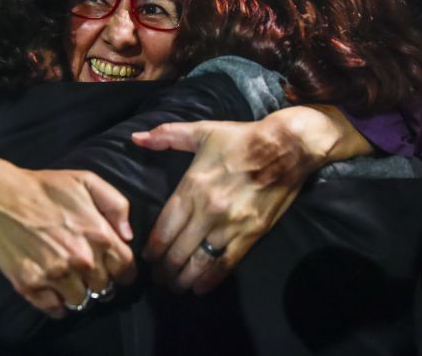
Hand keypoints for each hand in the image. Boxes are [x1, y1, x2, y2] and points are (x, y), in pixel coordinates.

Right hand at [0, 144, 135, 317]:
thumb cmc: (45, 187)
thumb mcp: (87, 181)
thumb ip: (116, 205)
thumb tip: (127, 235)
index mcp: (99, 235)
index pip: (126, 268)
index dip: (124, 271)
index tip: (116, 270)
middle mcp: (81, 260)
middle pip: (104, 288)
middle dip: (100, 281)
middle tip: (88, 272)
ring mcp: (55, 275)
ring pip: (81, 301)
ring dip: (78, 293)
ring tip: (69, 280)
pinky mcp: (31, 285)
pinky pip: (54, 309)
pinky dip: (56, 304)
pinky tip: (53, 291)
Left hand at [133, 106, 370, 294]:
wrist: (286, 147)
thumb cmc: (240, 139)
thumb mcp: (201, 131)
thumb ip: (166, 136)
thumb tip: (135, 138)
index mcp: (192, 187)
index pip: (164, 227)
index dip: (153, 247)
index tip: (147, 257)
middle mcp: (207, 210)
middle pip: (177, 249)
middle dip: (164, 268)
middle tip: (158, 277)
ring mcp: (230, 225)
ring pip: (199, 261)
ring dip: (182, 278)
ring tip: (174, 286)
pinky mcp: (251, 234)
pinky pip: (226, 263)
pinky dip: (210, 279)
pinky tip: (199, 288)